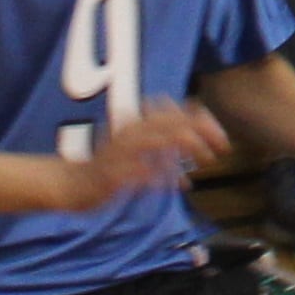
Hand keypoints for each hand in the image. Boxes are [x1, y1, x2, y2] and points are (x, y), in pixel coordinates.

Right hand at [54, 101, 227, 210]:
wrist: (72, 183)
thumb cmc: (110, 164)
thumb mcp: (139, 143)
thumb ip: (165, 137)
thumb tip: (199, 135)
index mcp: (137, 121)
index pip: (177, 110)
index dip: (204, 120)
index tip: (221, 137)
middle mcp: (130, 131)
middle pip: (173, 123)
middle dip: (202, 134)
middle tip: (221, 149)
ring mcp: (121, 152)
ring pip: (161, 142)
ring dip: (187, 151)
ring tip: (203, 162)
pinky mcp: (114, 175)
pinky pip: (145, 173)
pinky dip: (166, 177)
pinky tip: (181, 184)